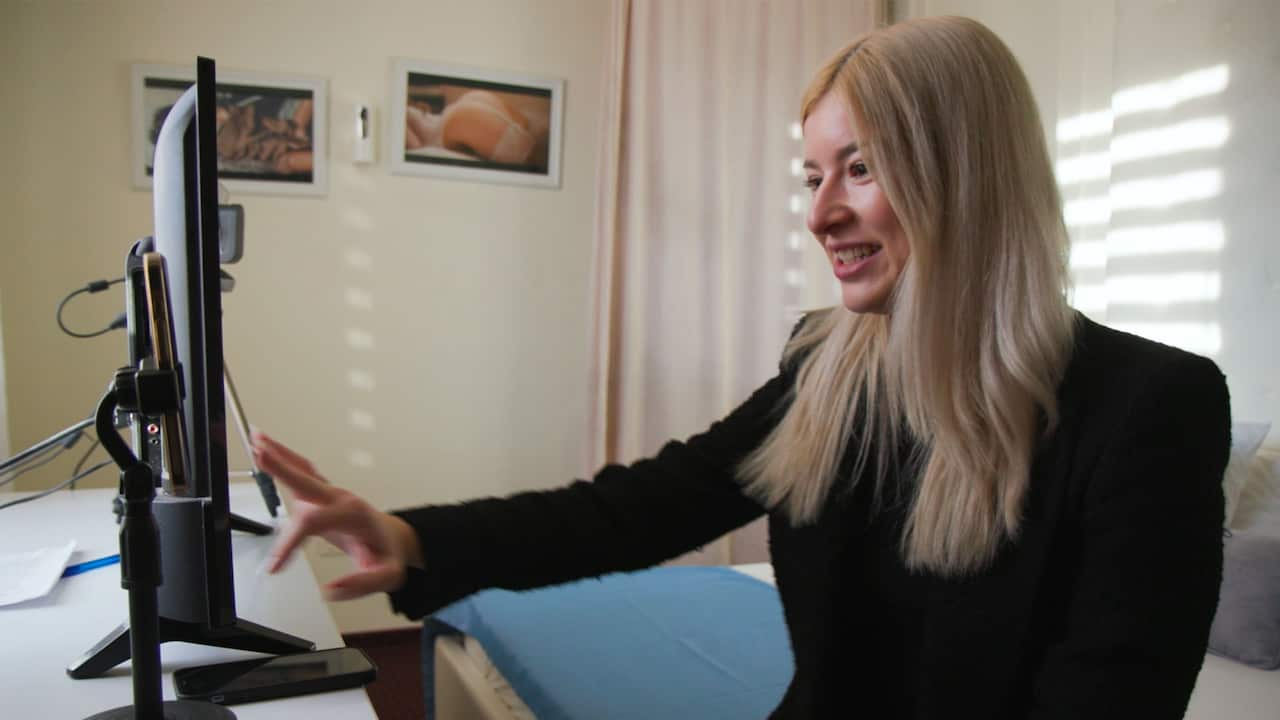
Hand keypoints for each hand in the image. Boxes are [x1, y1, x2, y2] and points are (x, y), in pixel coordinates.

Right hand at [251, 430, 421, 600]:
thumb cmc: (387, 554)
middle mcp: (341, 498)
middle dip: (283, 469)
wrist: (391, 538)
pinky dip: (284, 457)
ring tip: (256, 438)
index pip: (313, 523)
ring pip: (303, 469)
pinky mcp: (324, 492)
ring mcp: (332, 492)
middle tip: (261, 454)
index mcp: (352, 515)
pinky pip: (302, 470)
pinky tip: (266, 446)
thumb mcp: (387, 575)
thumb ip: (363, 583)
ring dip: (280, 453)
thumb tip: (331, 589)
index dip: (290, 543)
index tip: (274, 566)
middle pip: (307, 480)